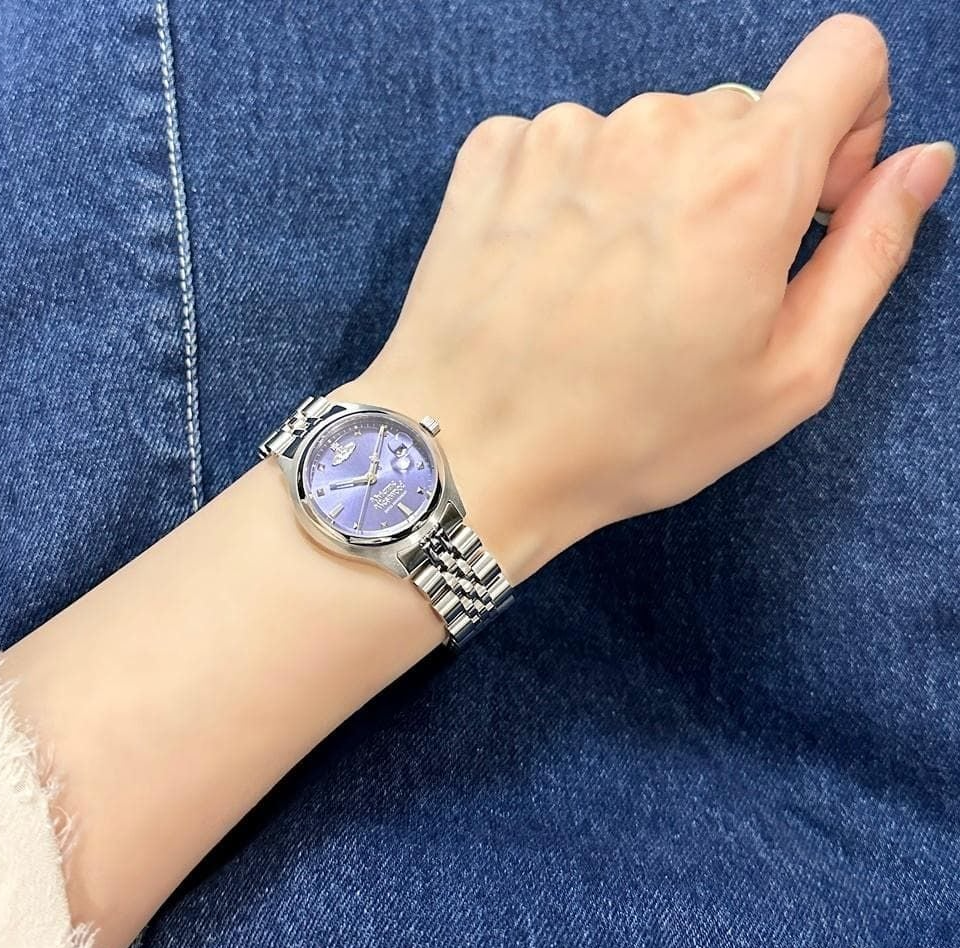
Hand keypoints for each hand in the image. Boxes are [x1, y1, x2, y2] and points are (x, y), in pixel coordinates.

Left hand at [333, 14, 953, 583]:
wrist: (470, 451)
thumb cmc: (631, 434)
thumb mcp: (786, 377)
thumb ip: (870, 254)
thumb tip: (919, 164)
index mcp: (751, 176)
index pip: (846, 57)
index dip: (846, 123)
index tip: (811, 199)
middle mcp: (658, 127)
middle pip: (740, 110)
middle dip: (742, 179)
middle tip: (693, 284)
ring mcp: (567, 133)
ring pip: (649, 132)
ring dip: (651, 190)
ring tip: (611, 291)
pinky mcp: (497, 151)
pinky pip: (568, 145)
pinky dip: (576, 194)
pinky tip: (554, 270)